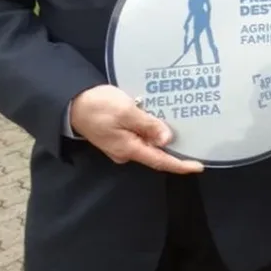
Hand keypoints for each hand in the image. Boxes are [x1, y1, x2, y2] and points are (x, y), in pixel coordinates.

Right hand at [69, 85, 202, 173]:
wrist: (71, 103)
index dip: (180, 165)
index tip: (198, 167)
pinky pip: (139, 135)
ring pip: (147, 142)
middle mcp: (126, 151)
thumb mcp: (126, 112)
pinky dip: (151, 129)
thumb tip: (167, 139)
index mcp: (129, 148)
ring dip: (161, 135)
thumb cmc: (98, 106)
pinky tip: (159, 117)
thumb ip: (147, 125)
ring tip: (181, 123)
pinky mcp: (117, 136)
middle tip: (195, 136)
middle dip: (174, 146)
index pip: (160, 161)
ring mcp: (120, 145)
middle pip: (155, 152)